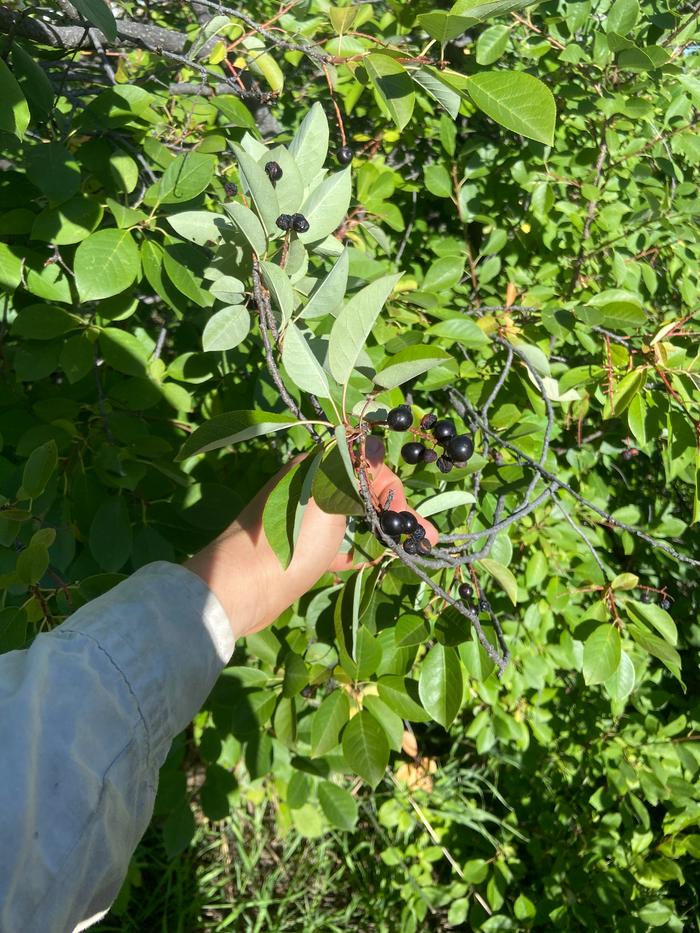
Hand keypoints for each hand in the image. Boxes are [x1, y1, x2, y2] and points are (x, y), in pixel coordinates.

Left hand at [185, 435, 437, 638]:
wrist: (241, 587)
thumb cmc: (290, 538)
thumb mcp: (327, 495)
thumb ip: (353, 468)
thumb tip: (374, 440)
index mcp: (314, 467)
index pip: (366, 463)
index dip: (392, 488)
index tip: (410, 516)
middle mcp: (310, 489)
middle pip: (362, 492)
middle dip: (395, 512)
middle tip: (425, 537)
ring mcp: (305, 522)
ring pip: (352, 520)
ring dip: (381, 532)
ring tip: (409, 550)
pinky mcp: (302, 551)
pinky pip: (337, 546)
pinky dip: (357, 551)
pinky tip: (375, 562)